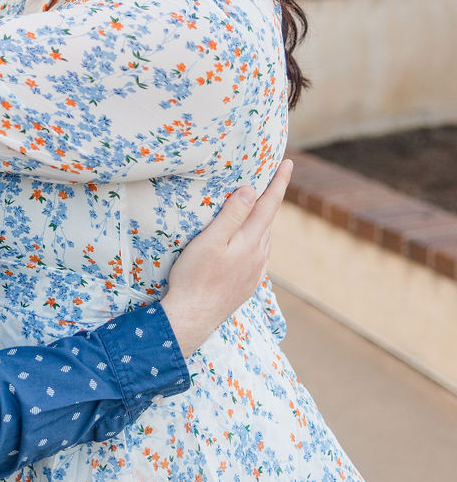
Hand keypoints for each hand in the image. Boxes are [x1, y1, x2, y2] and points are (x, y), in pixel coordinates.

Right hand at [160, 159, 293, 357]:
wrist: (193, 318)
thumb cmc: (195, 277)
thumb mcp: (210, 241)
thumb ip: (232, 215)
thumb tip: (252, 190)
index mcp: (251, 241)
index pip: (269, 205)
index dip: (279, 183)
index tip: (288, 163)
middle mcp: (258, 256)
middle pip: (268, 220)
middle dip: (271, 199)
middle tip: (272, 178)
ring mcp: (255, 272)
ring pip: (263, 239)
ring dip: (263, 221)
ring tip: (258, 207)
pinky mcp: (247, 285)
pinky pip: (258, 255)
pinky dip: (256, 241)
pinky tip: (248, 243)